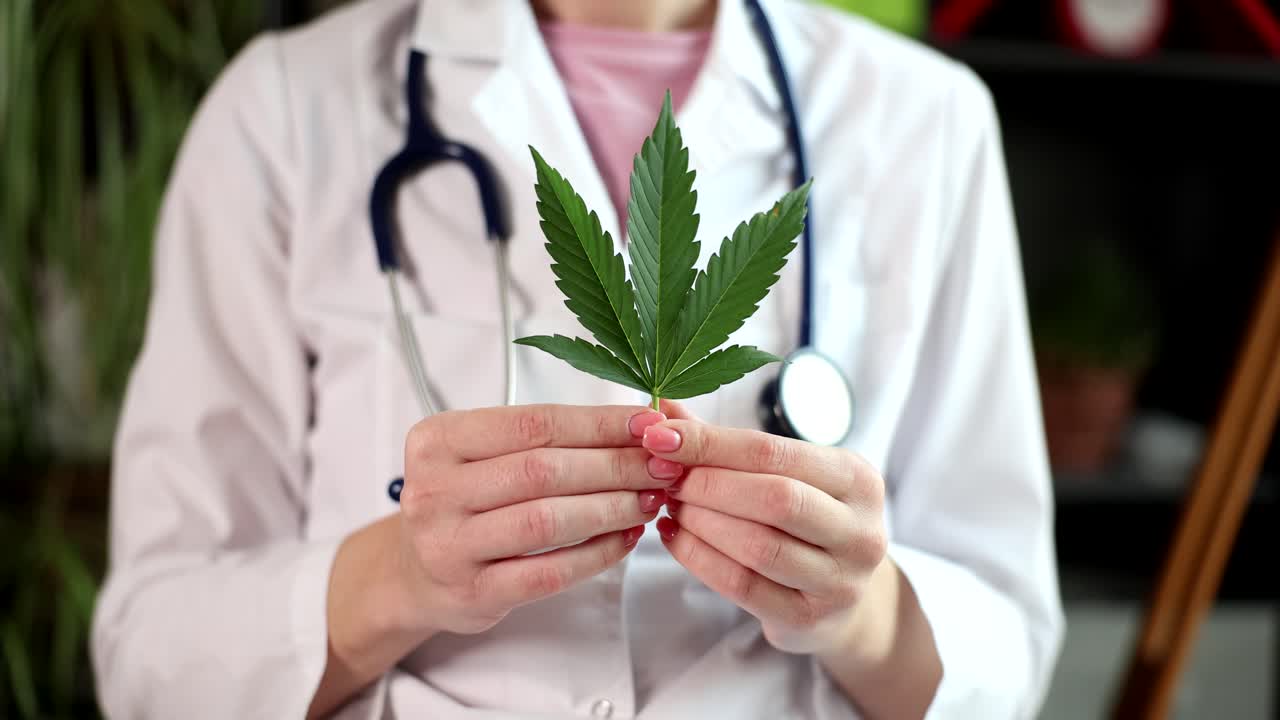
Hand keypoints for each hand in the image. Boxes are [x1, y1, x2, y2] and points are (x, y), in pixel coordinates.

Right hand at [395, 404, 674, 634]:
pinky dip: (596, 554)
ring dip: (611, 508)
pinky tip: (624, 539)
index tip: (647, 423)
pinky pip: (549, 573)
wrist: (415, 572)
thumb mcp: (482, 454)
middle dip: (614, 466)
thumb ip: (544, 438)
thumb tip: (637, 425)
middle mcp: (434, 490)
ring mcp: (448, 546)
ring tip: (648, 500)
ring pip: (547, 521)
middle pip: (543, 471)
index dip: (598, 423)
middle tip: (660, 466)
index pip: (534, 424)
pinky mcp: (472, 592)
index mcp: (438, 440)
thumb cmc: (463, 501)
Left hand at [643, 402, 886, 654]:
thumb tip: (663, 409)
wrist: (843, 597)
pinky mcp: (809, 618)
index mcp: (857, 478)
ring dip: (700, 522)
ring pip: (757, 546)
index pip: (775, 452)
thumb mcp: (785, 475)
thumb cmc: (805, 520)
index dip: (712, 443)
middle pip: (773, 498)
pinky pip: (742, 586)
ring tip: (670, 506)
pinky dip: (698, 559)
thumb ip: (726, 444)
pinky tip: (674, 537)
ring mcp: (839, 580)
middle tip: (665, 477)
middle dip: (707, 484)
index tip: (661, 438)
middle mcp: (859, 529)